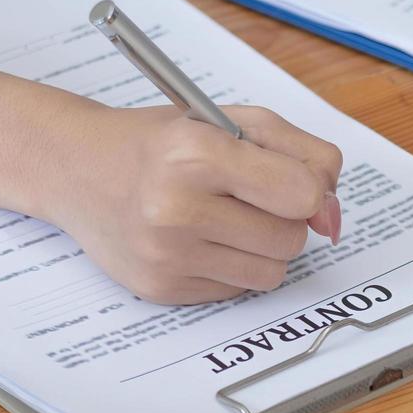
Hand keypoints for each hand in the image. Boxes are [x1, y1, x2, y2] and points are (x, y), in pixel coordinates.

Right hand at [49, 104, 343, 303]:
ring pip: (271, 272)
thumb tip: (334, 217)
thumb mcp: (234, 121)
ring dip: (262, 247)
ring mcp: (167, 256)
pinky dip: (232, 266)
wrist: (79, 169)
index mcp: (198, 155)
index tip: (292, 181)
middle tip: (247, 195)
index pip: (302, 194)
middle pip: (290, 238)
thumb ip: (304, 155)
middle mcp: (177, 209)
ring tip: (226, 217)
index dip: (310, 189)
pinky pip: (238, 291)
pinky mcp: (161, 290)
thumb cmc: (165, 142)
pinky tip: (200, 238)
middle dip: (283, 217)